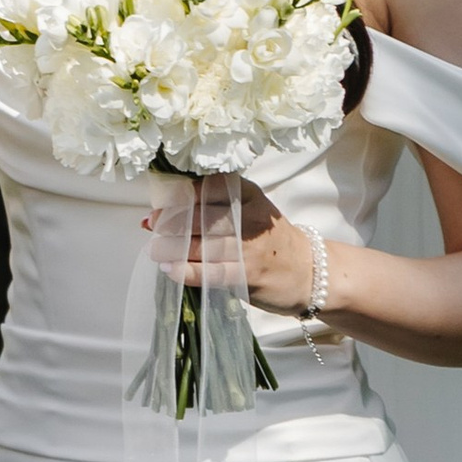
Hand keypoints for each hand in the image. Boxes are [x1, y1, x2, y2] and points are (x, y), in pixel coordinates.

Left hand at [147, 177, 318, 316]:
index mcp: (250, 195)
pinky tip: (171, 269)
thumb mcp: (251, 212)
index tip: (163, 202)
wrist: (309, 272)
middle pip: (204, 217)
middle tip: (152, 225)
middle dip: (173, 221)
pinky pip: (212, 272)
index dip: (183, 194)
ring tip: (156, 249)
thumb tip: (164, 212)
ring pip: (204, 245)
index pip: (212, 186)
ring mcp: (251, 248)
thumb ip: (215, 209)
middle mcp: (251, 218)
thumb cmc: (270, 241)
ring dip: (174, 247)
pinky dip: (187, 271)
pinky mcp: (249, 275)